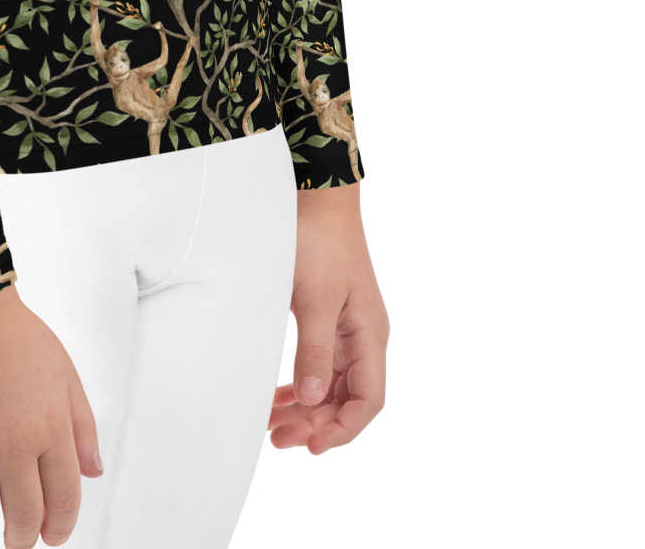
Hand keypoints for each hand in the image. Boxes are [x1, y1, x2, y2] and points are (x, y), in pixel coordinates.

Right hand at [0, 284, 104, 546]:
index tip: (52, 536)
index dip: (60, 528)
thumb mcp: (64, 372)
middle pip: (22, 519)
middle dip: (22, 538)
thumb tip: (94, 474)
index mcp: (49, 428)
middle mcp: (11, 443)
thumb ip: (82, 426)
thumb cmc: (15, 333)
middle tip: (17, 535)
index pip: (63, 501)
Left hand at [267, 183, 387, 456]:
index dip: (344, 428)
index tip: (313, 445)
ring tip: (275, 427)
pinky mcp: (324, 318)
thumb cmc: (320, 245)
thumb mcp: (315, 300)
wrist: (315, 198)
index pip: (368, 399)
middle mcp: (361, 337)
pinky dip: (300, 384)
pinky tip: (279, 397)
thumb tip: (313, 401)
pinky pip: (317, 364)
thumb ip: (315, 351)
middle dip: (318, 423)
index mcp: (369, 335)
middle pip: (347, 397)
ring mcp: (344, 328)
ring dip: (307, 408)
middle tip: (281, 439)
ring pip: (330, 384)